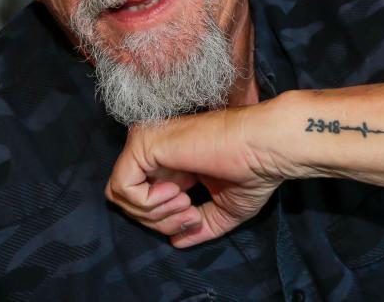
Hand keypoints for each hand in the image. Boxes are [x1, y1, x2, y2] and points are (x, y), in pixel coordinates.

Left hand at [105, 105, 284, 247]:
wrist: (264, 148)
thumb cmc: (253, 173)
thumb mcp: (225, 210)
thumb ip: (198, 225)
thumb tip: (176, 241)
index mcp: (172, 163)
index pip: (142, 199)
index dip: (163, 220)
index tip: (194, 218)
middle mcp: (155, 150)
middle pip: (127, 200)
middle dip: (157, 220)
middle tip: (190, 215)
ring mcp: (147, 143)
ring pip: (120, 194)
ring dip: (153, 214)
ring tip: (187, 205)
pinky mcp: (143, 143)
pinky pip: (123, 186)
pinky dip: (146, 203)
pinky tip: (177, 194)